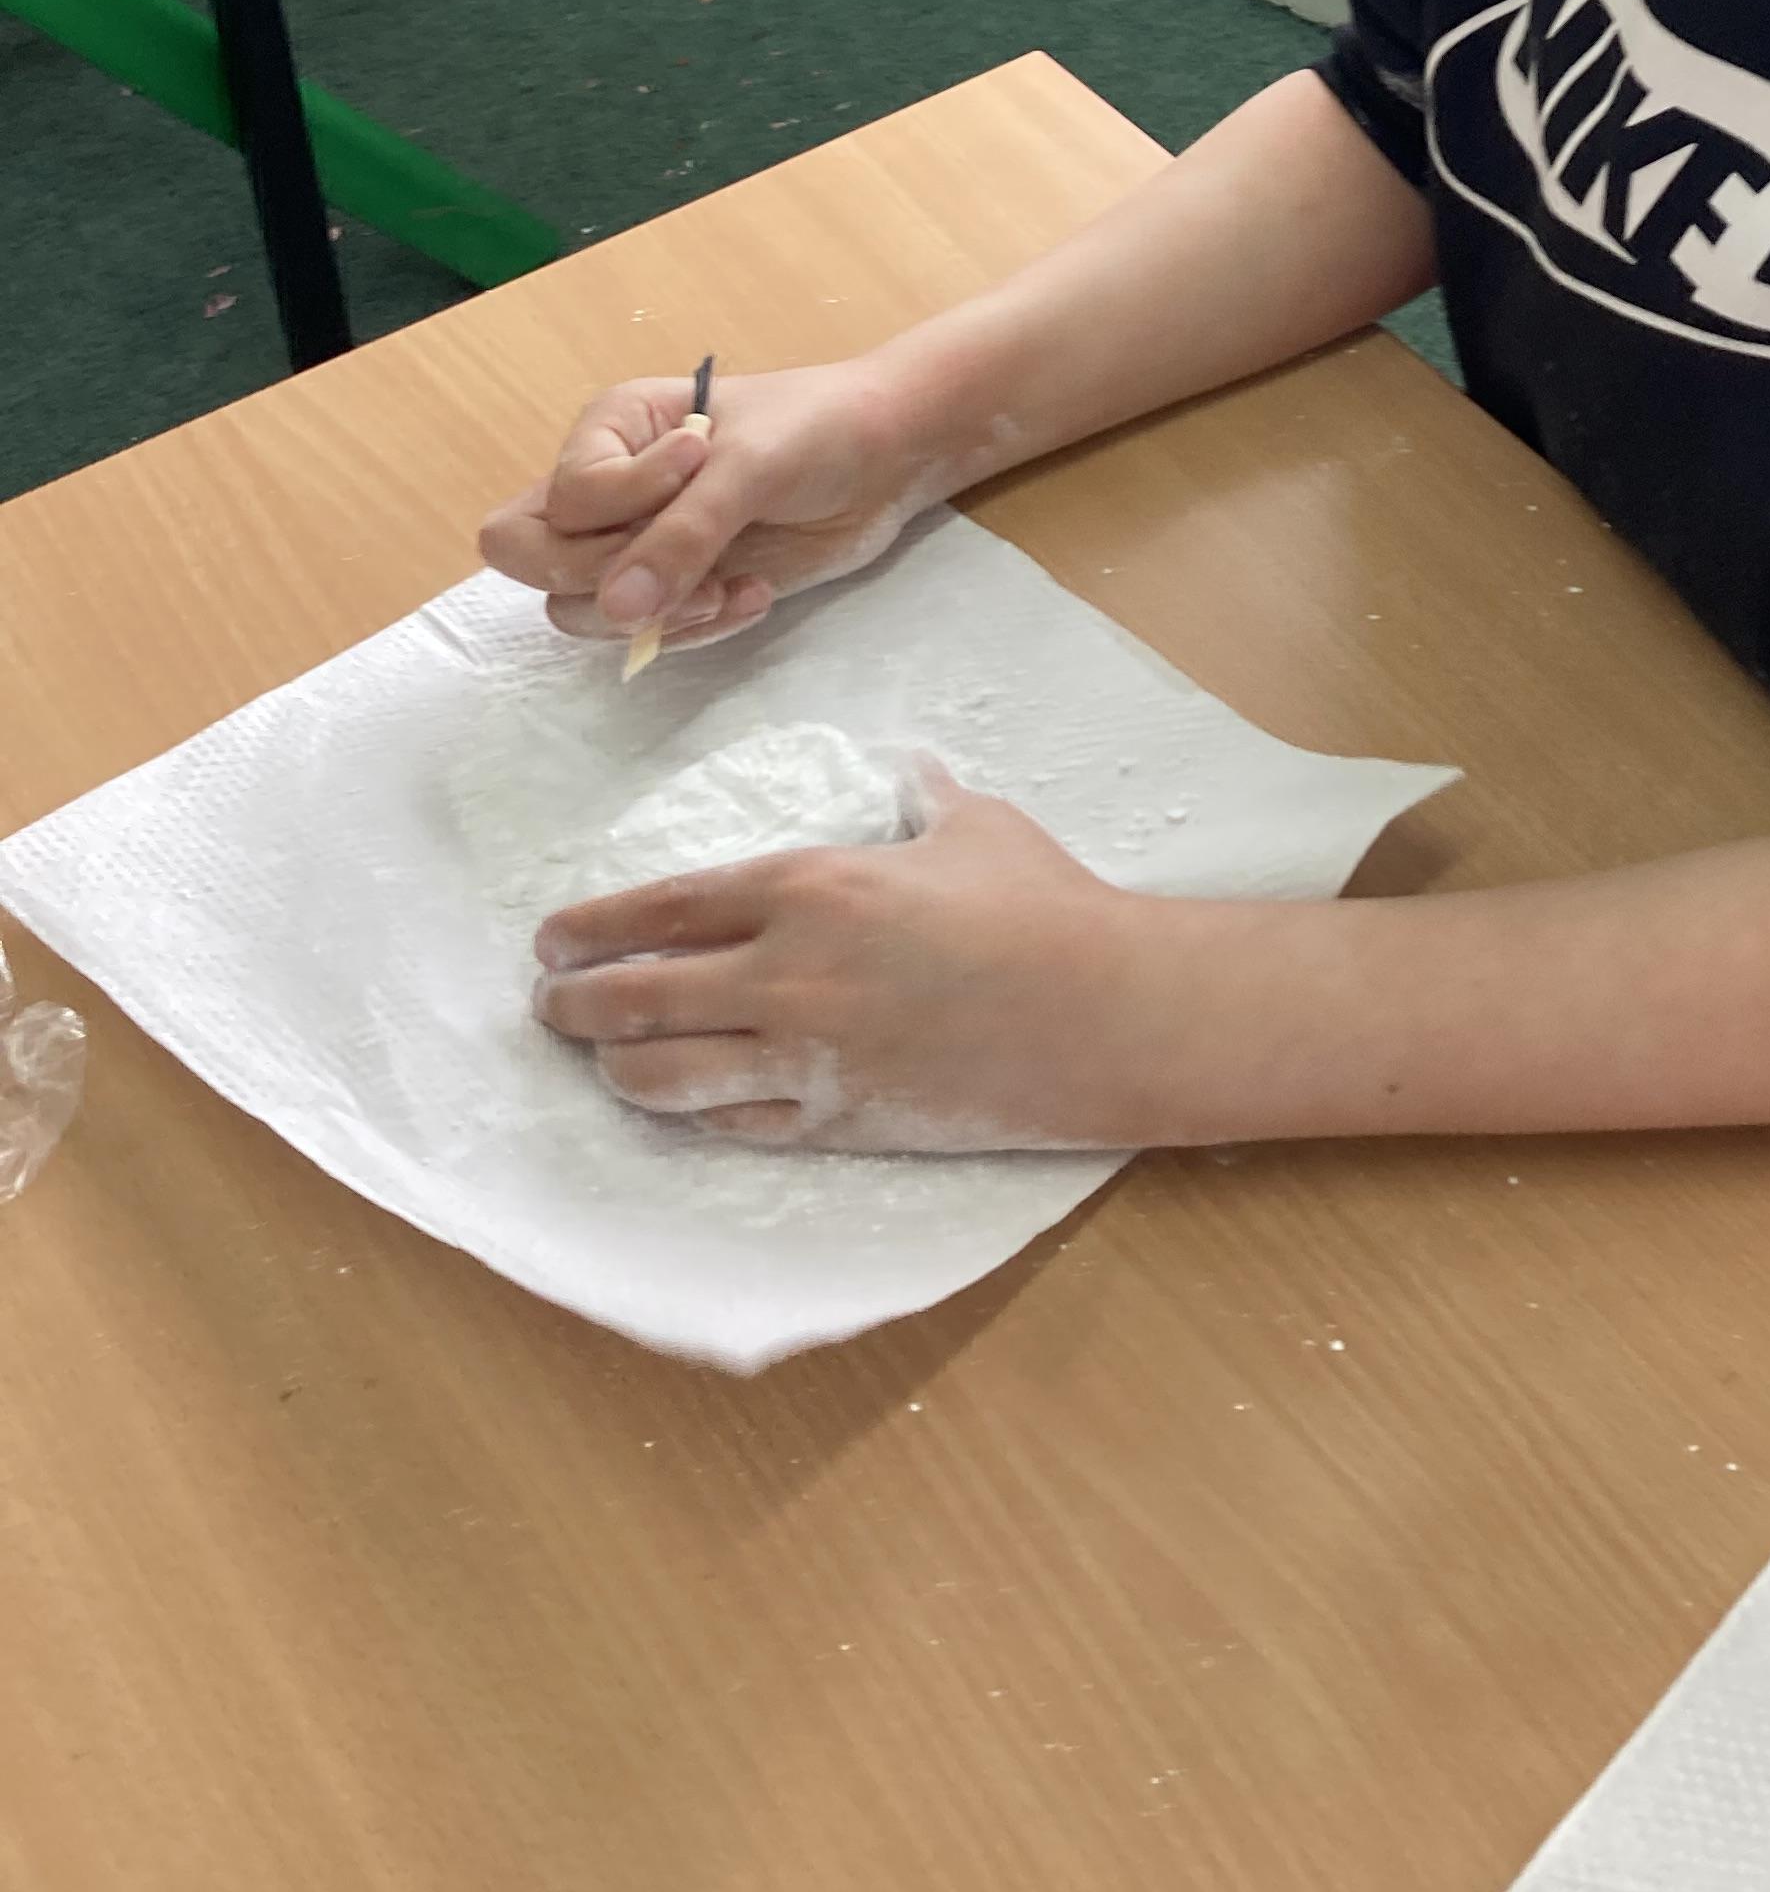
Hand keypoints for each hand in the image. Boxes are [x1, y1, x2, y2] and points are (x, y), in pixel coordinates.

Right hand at [479, 358, 935, 654]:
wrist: (889, 459)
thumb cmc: (817, 430)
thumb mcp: (750, 467)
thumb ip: (681, 535)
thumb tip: (615, 609)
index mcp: (610, 429)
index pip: (558, 500)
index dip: (616, 506)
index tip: (695, 471)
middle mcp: (607, 487)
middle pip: (529, 557)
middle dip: (601, 580)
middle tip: (685, 569)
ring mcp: (638, 542)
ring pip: (580, 609)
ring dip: (654, 614)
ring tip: (729, 588)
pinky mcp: (678, 588)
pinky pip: (643, 633)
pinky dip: (693, 630)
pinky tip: (754, 594)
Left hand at [530, 757, 1153, 1150]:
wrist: (1099, 1012)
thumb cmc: (1040, 905)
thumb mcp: (973, 825)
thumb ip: (920, 796)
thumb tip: (910, 766)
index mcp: (809, 887)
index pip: (662, 909)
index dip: (592, 927)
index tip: (552, 938)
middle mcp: (786, 974)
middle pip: (637, 997)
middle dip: (574, 1004)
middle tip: (548, 1004)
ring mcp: (805, 1058)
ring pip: (664, 1076)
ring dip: (615, 1068)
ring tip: (598, 1059)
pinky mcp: (835, 1121)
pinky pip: (729, 1125)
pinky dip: (691, 1114)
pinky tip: (678, 1104)